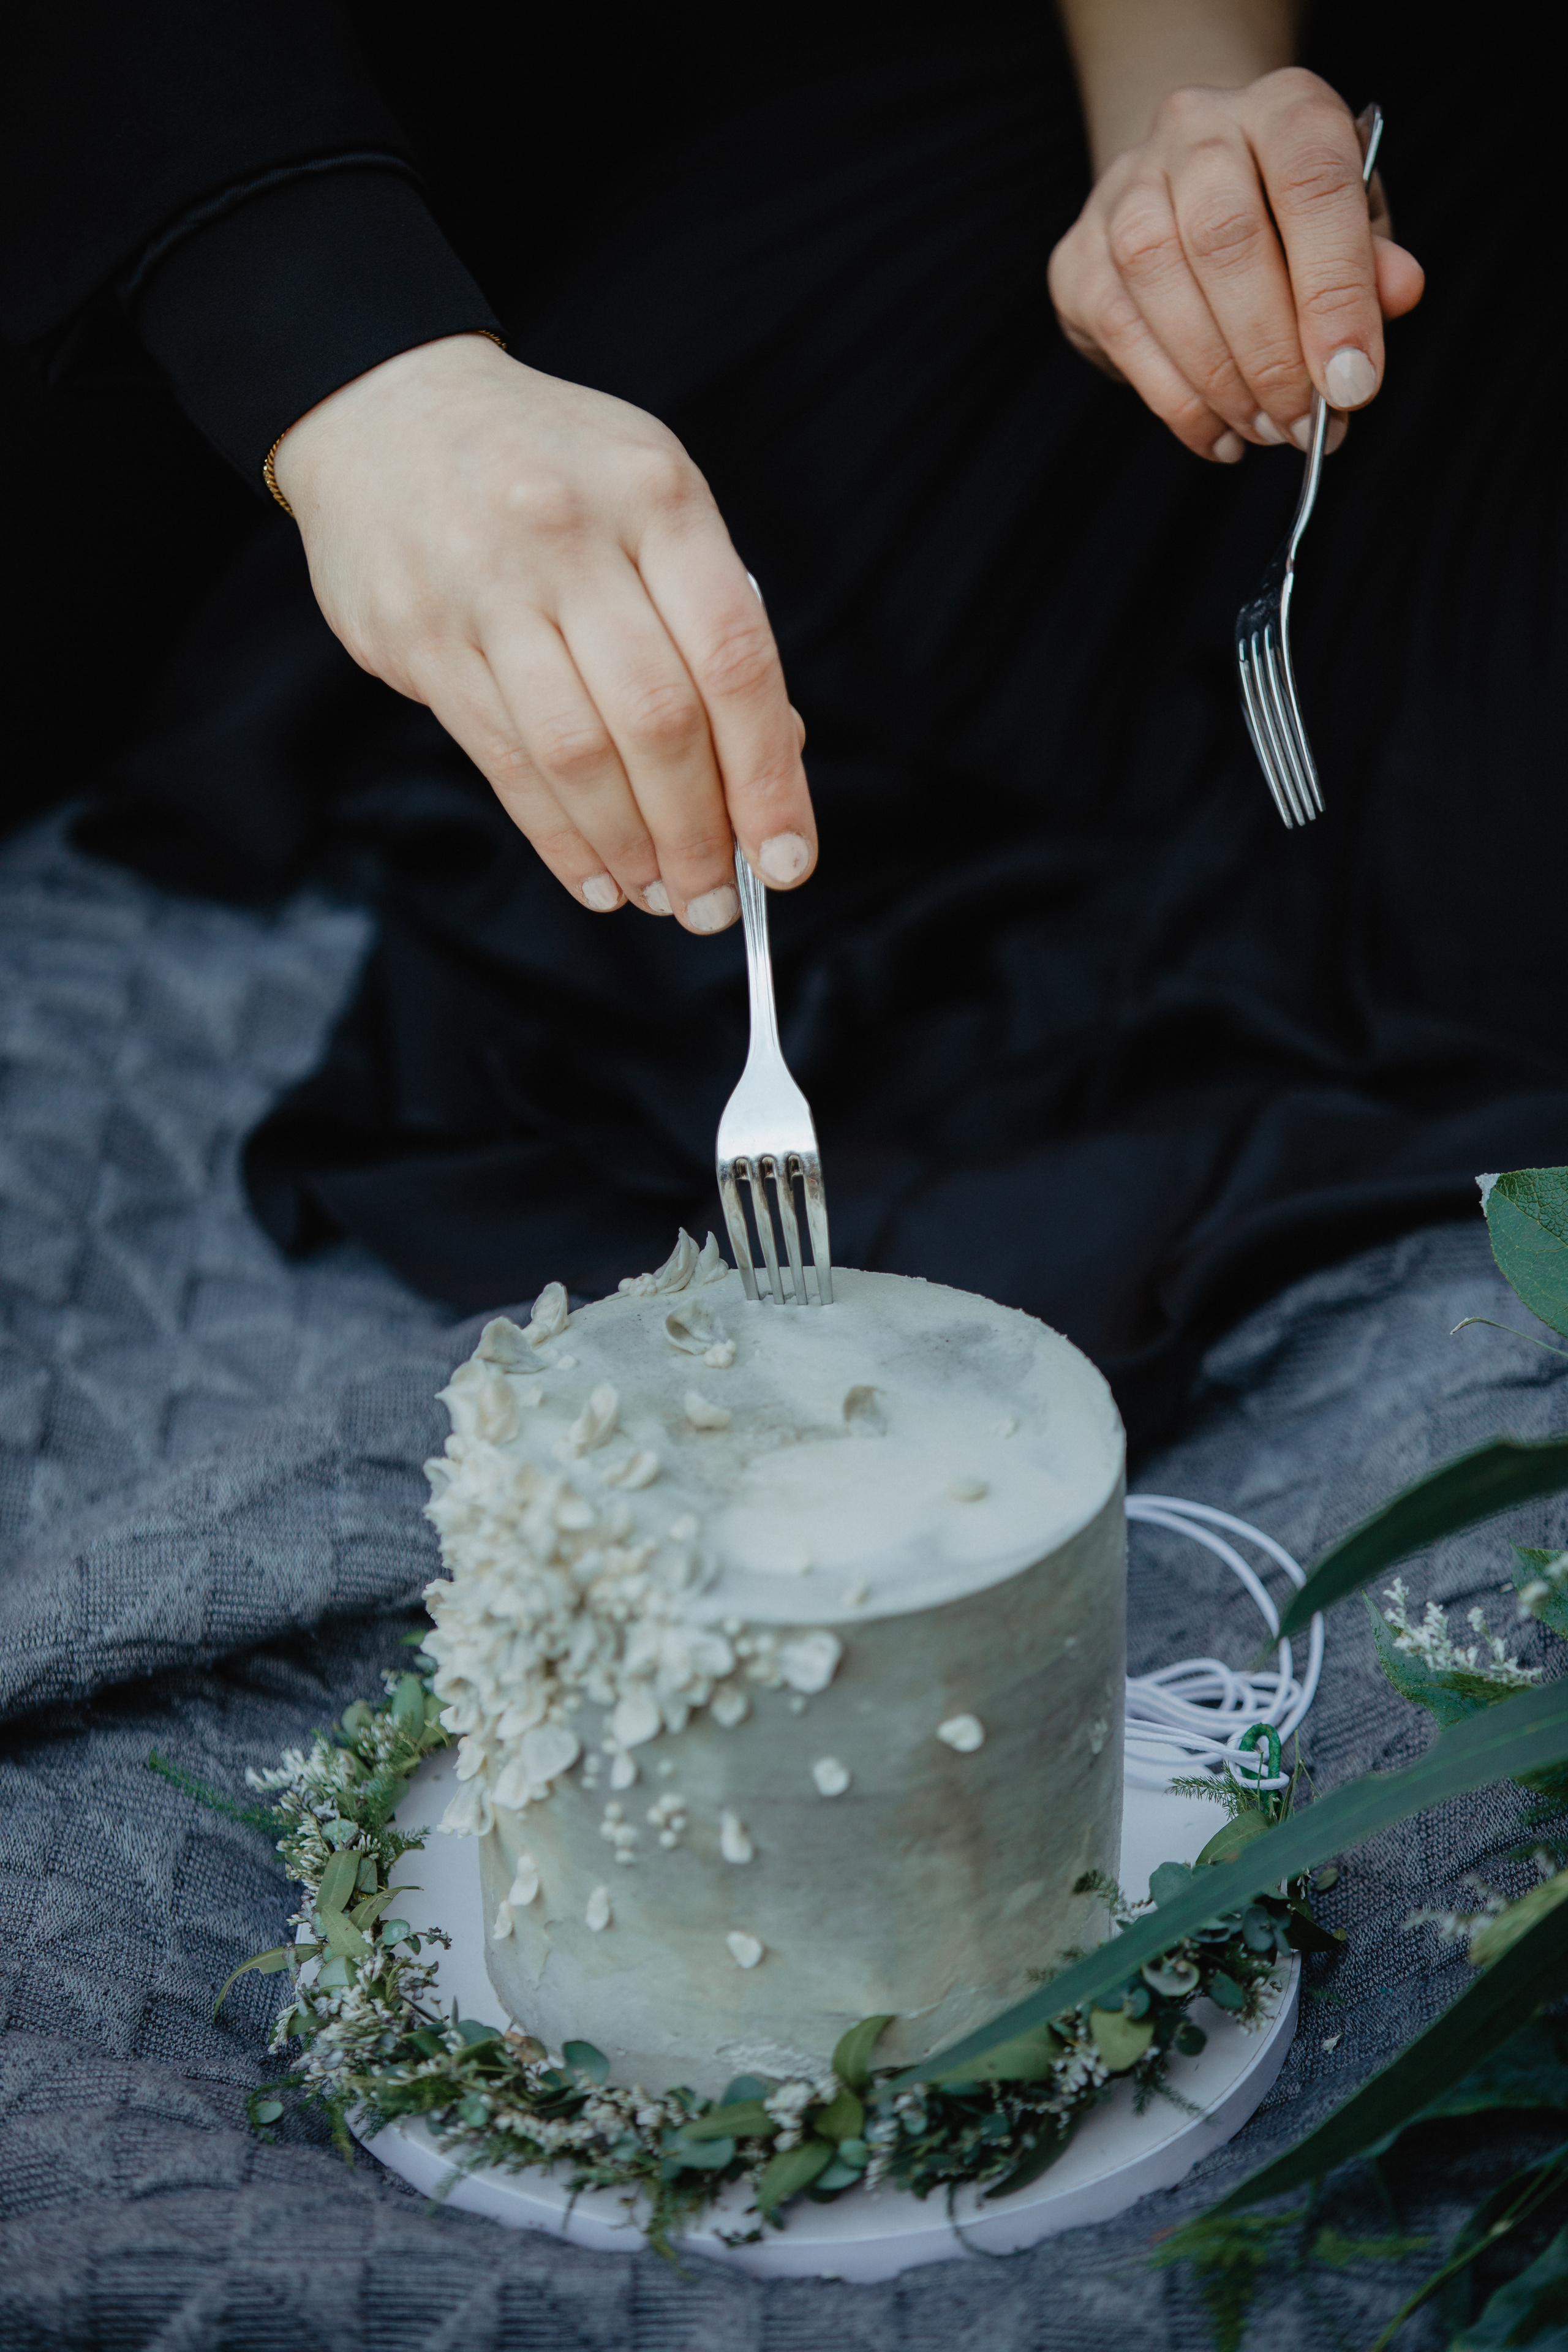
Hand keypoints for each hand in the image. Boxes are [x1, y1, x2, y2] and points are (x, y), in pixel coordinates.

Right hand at [271, 335, 814, 930]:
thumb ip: (711, 617)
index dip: (769, 775)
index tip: (789, 859)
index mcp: (656, 495)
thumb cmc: (551, 470)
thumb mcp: (653, 498)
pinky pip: (504, 763)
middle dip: (698, 833)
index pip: (734, 659)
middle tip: (716, 901)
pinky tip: (598, 878)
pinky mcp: (419, 638)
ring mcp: (485, 588)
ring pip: (577, 754)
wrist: (384, 406)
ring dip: (631, 847)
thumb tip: (772, 761)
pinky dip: (559, 838)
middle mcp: (570, 537)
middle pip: (657, 721)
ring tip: (664, 897)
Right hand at [1047, 69, 1424, 460]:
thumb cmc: (1286, 215)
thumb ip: (1373, 260)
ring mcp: (1123, 190)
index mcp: (1281, 107)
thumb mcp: (1350, 226)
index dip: (1335, 292)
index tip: (1353, 383)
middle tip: (1304, 425)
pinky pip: (1123, 334)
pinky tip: (1219, 434)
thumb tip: (1399, 294)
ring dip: (1221, 382)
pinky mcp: (1078, 255)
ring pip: (1161, 285)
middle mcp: (1195, 130)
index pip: (1311, 185)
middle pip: (1225, 240)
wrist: (1189, 186)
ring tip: (1265, 430)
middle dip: (1272, 355)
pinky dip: (1176, 402)